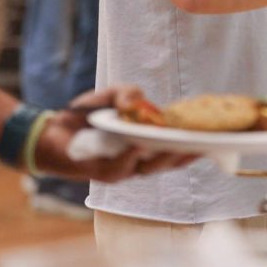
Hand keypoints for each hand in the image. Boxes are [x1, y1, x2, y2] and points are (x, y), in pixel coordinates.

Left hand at [33, 86, 195, 181]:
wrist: (51, 131)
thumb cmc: (86, 116)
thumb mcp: (111, 96)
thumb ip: (128, 93)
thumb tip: (139, 100)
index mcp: (145, 145)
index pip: (175, 149)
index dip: (195, 146)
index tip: (215, 138)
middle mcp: (137, 161)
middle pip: (167, 163)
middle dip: (185, 154)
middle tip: (203, 145)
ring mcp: (121, 169)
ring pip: (147, 168)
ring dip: (162, 158)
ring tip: (174, 146)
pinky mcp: (101, 173)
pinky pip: (120, 168)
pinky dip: (130, 157)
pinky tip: (138, 146)